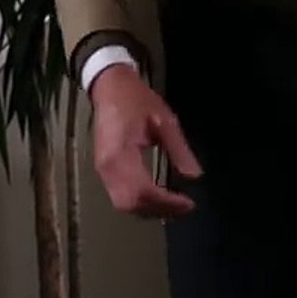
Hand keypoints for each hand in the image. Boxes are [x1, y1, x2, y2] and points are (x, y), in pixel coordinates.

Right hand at [90, 64, 202, 219]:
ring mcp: (102, 170)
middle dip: (158, 211)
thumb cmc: (136, 100)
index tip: (189, 203)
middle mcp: (107, 167)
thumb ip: (179, 150)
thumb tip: (195, 176)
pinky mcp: (102, 170)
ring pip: (123, 204)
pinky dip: (139, 203)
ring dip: (149, 210)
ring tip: (174, 206)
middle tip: (184, 208)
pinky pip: (119, 195)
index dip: (167, 202)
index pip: (144, 191)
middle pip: (131, 204)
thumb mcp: (165, 121)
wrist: (109, 86)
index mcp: (121, 153)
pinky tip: (158, 198)